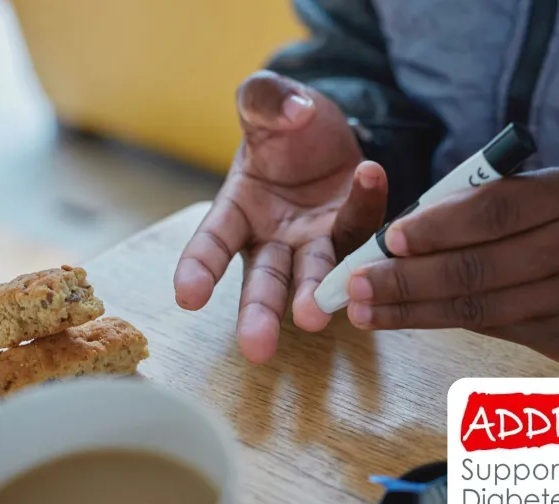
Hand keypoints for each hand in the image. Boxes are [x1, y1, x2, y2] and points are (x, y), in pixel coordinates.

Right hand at [173, 71, 387, 363]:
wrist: (331, 128)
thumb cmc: (282, 124)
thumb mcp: (264, 100)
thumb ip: (263, 99)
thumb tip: (291, 111)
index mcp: (237, 211)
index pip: (213, 244)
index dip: (199, 269)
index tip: (187, 297)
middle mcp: (274, 238)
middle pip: (264, 280)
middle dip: (259, 312)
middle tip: (256, 348)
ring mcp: (316, 241)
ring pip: (314, 274)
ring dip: (314, 295)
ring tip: (313, 318)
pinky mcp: (354, 232)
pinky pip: (361, 224)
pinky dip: (367, 203)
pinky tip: (370, 176)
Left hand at [345, 166, 558, 365]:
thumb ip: (498, 205)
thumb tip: (413, 229)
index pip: (495, 207)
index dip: (437, 224)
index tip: (389, 237)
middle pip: (478, 264)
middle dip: (407, 276)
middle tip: (356, 284)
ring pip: (477, 304)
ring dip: (412, 309)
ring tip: (366, 310)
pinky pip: (490, 325)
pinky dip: (441, 321)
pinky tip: (405, 318)